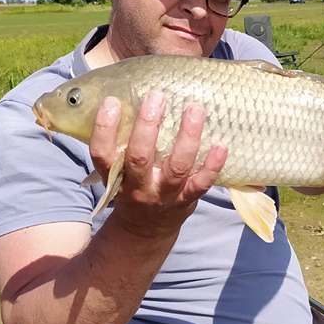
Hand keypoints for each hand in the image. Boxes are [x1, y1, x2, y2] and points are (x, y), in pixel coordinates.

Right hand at [89, 92, 226, 238]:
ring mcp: (164, 195)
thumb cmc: (132, 186)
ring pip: (175, 167)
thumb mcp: (118, 170)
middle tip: (156, 97)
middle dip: (147, 127)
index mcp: (116, 176)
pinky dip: (212, 165)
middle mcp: (138, 187)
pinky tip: (221, 145)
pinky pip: (201, 183)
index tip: (112, 102)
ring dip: (187, 137)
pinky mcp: (187, 200)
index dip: (104, 129)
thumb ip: (122, 140)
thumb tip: (129, 92)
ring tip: (194, 109)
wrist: (145, 231)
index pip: (102, 154)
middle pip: (139, 158)